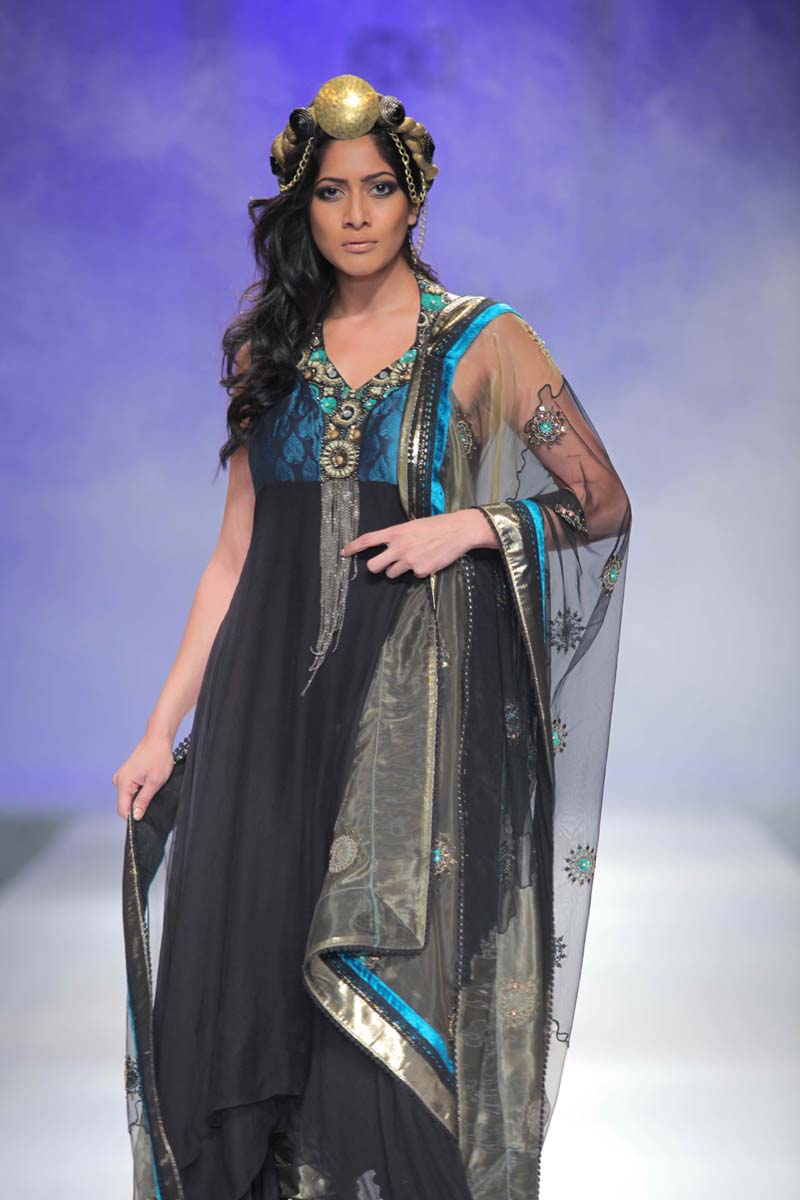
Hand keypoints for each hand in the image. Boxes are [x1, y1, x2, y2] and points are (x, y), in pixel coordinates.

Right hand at [113, 731, 175, 821]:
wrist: (158, 739)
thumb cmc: (158, 757)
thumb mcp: (154, 783)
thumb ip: (143, 801)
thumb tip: (136, 817)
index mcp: (123, 783)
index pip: (123, 810)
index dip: (134, 816)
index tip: (146, 815)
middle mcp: (118, 780)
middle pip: (125, 804)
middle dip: (138, 805)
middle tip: (153, 796)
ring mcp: (122, 776)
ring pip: (129, 796)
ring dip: (140, 796)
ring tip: (152, 786)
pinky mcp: (127, 774)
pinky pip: (131, 789)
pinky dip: (140, 790)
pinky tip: (149, 782)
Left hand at [341, 508, 499, 578]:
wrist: (458, 530)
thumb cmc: (436, 525)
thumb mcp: (412, 525)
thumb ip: (398, 536)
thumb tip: (389, 547)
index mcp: (395, 532)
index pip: (368, 540)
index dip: (353, 547)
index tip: (344, 552)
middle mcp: (398, 547)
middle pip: (374, 566)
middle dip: (377, 567)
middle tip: (384, 565)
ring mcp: (409, 560)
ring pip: (392, 574)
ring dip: (399, 570)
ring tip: (415, 558)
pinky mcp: (421, 571)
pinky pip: (413, 575)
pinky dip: (419, 570)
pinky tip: (429, 560)